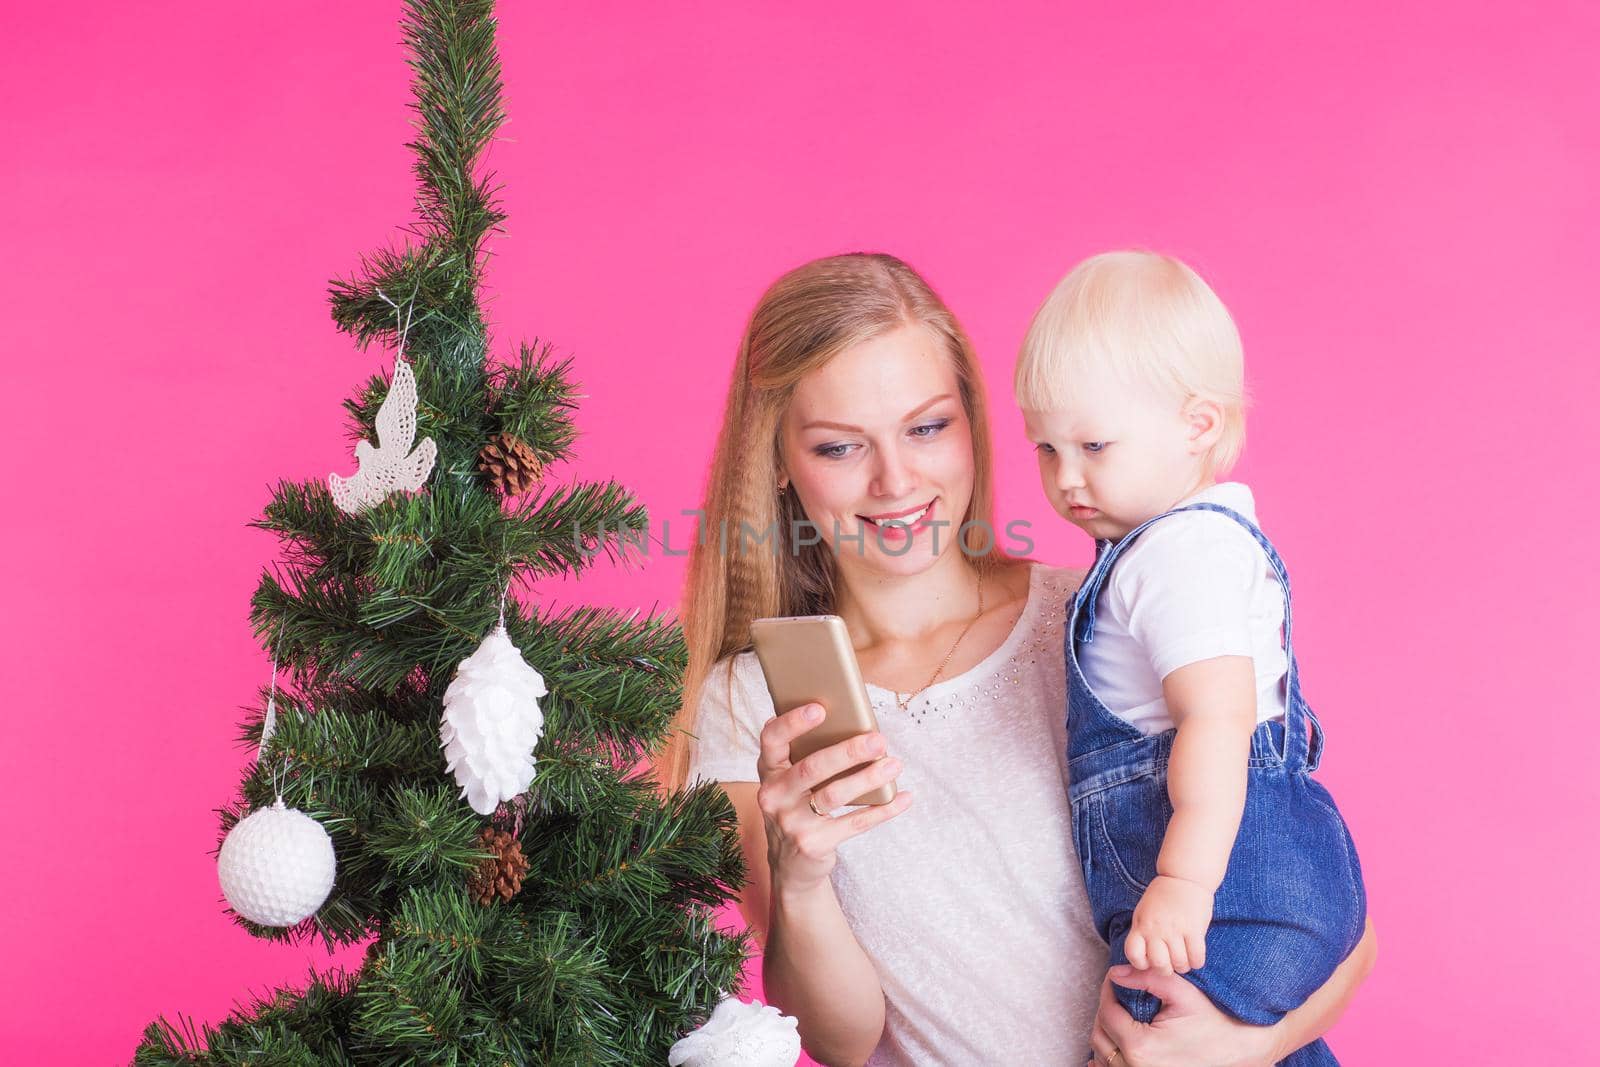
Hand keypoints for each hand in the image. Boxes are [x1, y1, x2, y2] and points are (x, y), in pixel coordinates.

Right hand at [754, 702, 910, 895]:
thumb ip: (802, 754)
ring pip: (834, 795)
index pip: (772, 741)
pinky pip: (854, 823)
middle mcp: (774, 797)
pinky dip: (882, 810)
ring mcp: (792, 823)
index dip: (793, 723)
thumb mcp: (789, 782)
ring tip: (894, 764)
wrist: (790, 866)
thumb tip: (840, 718)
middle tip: (878, 739)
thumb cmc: (797, 808)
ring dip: (868, 778)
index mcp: (769, 772)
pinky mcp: (813, 844)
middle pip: (811, 768)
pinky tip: (902, 798)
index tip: (820, 708)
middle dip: (847, 752)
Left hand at [1087, 966, 1280, 1066]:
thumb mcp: (1181, 993)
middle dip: (1106, 1009)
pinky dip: (1108, 1056)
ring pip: (1103, 1054)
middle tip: (1118, 993)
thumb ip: (1146, 978)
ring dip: (1106, 1031)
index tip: (1114, 977)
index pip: (1107, 1013)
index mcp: (1141, 1046)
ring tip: (1120, 1012)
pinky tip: (1115, 1043)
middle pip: (1100, 1034)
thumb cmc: (1211, 1021)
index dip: (1107, 990)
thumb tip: (1115, 973)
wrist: (1237, 1050)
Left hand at [1126, 875, 1213, 974]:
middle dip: (1165, 969)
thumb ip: (1142, 932)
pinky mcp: (1194, 930)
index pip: (1133, 954)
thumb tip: (1142, 957)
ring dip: (1183, 966)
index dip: (1141, 963)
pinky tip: (1195, 955)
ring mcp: (1175, 930)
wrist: (1184, 876)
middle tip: (1170, 963)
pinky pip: (1196, 958)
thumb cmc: (1162, 896)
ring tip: (1184, 958)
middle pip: (1158, 964)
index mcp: (1141, 924)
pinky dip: (1196, 961)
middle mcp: (1156, 929)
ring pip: (1179, 964)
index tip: (1149, 960)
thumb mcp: (1143, 912)